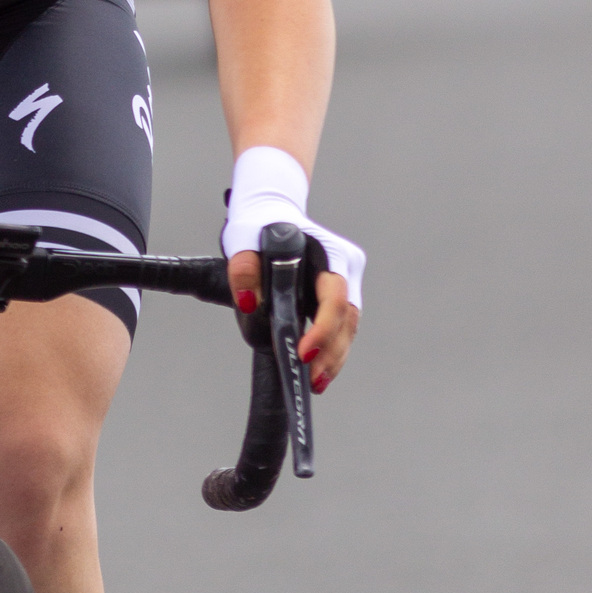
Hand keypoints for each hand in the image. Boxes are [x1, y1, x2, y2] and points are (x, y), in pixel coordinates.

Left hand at [221, 144, 364, 397]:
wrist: (271, 209)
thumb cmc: (259, 223)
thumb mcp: (243, 239)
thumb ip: (243, 270)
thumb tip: (248, 304)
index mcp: (331, 253)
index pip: (335, 298)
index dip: (322, 329)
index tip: (302, 352)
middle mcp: (346, 269)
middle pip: (347, 319)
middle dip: (331, 353)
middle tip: (311, 381)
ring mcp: (346, 282)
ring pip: (348, 327)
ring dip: (334, 357)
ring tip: (315, 383)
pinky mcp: (339, 295)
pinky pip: (341, 327)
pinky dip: (331, 349)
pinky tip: (318, 369)